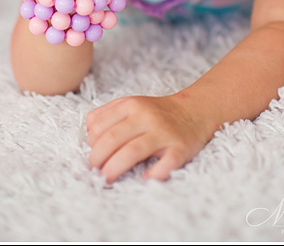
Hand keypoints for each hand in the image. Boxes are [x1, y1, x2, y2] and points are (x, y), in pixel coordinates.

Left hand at [86, 93, 213, 182]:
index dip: (91, 144)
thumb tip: (88, 133)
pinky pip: (165, 164)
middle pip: (112, 139)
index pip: (100, 125)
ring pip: (132, 151)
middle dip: (97, 159)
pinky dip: (153, 174)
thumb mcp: (132, 104)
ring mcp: (164, 132)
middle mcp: (146, 116)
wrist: (195, 110)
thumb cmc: (157, 112)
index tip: (94, 155)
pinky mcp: (180, 148)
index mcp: (131, 105)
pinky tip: (145, 178)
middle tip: (96, 172)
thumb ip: (108, 114)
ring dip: (114, 169)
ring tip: (107, 179)